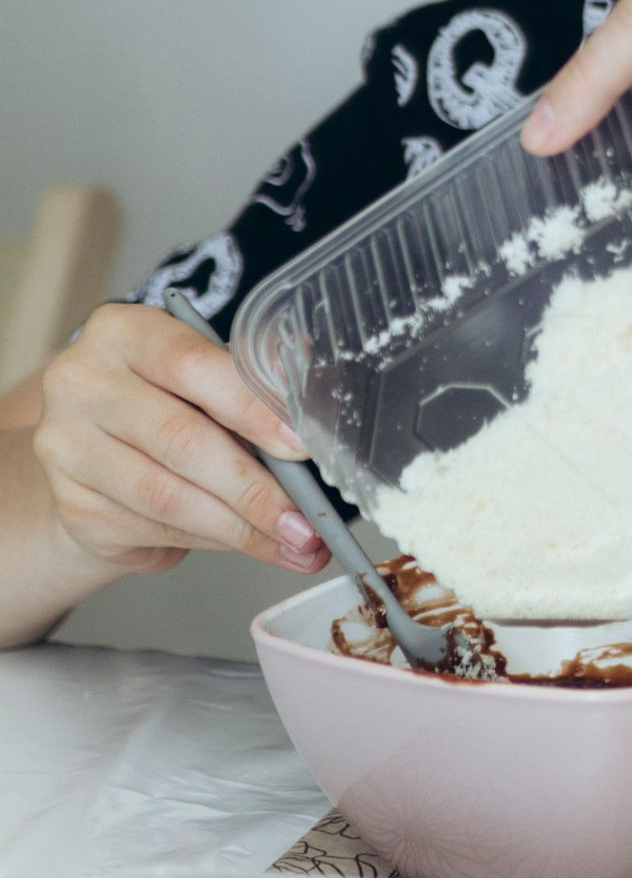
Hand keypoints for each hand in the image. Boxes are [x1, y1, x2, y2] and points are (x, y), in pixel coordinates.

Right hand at [1, 304, 327, 644]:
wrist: (95, 445)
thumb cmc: (167, 398)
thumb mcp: (206, 369)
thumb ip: (255, 376)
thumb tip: (316, 404)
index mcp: (122, 333)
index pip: (191, 365)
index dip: (252, 408)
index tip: (301, 446)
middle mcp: (82, 386)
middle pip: (180, 440)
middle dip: (254, 488)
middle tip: (306, 522)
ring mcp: (68, 450)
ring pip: (167, 499)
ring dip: (241, 529)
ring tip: (294, 544)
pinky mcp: (74, 507)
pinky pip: (155, 531)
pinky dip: (214, 541)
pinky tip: (250, 544)